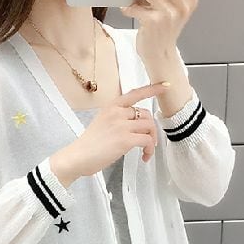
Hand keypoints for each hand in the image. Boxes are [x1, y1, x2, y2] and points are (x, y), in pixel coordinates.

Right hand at [51, 81, 170, 185]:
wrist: (77, 157)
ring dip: (152, 141)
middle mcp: (117, 112)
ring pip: (149, 127)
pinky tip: (144, 157)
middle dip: (151, 129)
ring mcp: (122, 125)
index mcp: (111, 107)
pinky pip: (147, 141)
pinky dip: (149, 150)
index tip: (165, 86)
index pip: (135, 93)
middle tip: (149, 142)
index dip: (152, 89)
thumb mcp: (102, 123)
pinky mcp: (125, 139)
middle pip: (146, 115)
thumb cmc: (88, 145)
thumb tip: (133, 128)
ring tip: (146, 151)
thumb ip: (117, 120)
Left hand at [120, 0, 197, 61]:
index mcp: (189, 2)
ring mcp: (167, 14)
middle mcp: (181, 7)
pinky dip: (129, 9)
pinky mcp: (153, 21)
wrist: (161, 58)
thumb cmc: (163, 36)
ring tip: (134, 2)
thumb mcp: (173, 12)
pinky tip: (128, 11)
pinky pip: (135, 7)